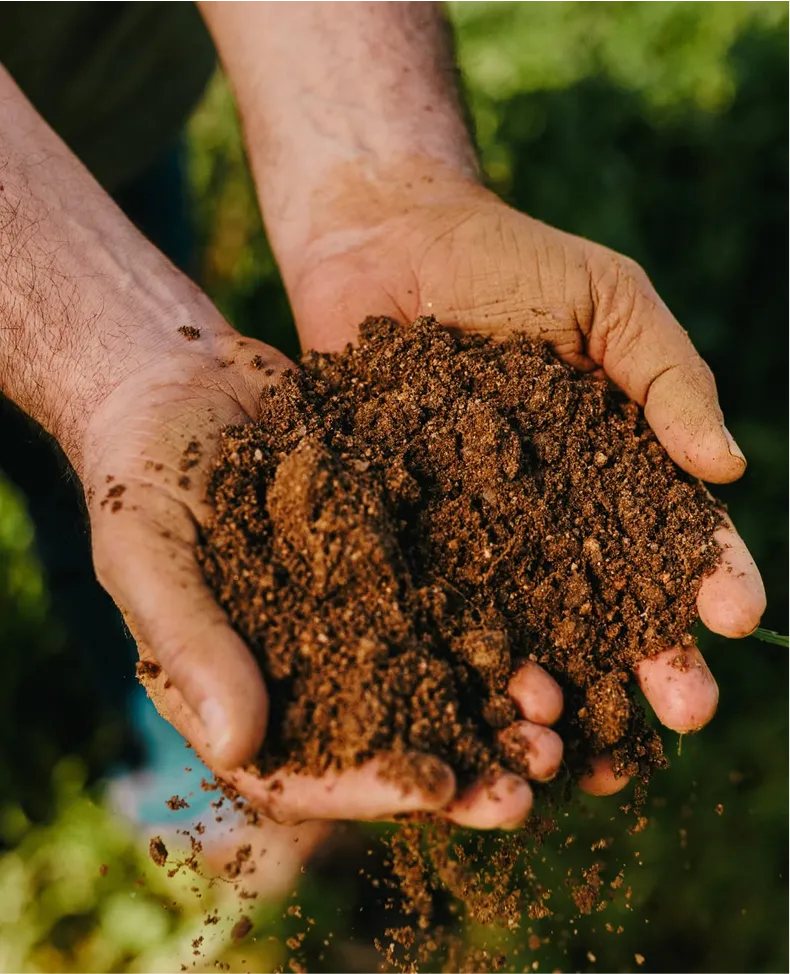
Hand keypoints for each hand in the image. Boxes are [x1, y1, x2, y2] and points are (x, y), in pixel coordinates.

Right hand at [84, 321, 562, 827]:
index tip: (434, 792)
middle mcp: (301, 663)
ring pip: (432, 679)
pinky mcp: (392, 558)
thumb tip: (241, 744)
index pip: (297, 770)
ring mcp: (353, 611)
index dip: (365, 789)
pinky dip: (498, 627)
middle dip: (456, 768)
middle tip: (525, 790)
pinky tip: (548, 636)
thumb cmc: (138, 469)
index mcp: (232, 686)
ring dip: (493, 710)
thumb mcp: (146, 550)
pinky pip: (448, 601)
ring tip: (556, 719)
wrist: (183, 380)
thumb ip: (190, 641)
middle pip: (384, 739)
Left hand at [283, 166, 766, 794]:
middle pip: (609, 601)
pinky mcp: (402, 530)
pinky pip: (436, 600)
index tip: (735, 614)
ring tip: (586, 736)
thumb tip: (729, 469)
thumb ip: (667, 376)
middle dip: (651, 656)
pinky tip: (480, 705)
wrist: (382, 243)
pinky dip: (461, 656)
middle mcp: (548, 514)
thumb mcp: (606, 301)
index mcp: (611, 463)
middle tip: (682, 713)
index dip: (708, 574)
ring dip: (564, 684)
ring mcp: (475, 529)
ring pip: (529, 624)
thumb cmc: (505, 260)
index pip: (672, 533)